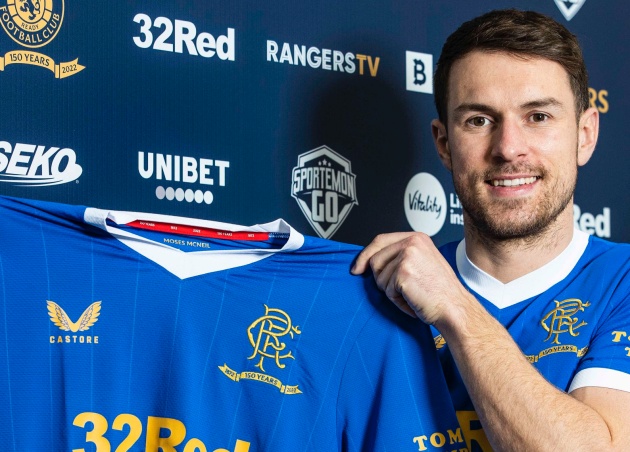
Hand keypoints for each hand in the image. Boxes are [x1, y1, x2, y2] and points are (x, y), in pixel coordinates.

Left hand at [352, 232, 470, 325]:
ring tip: (412, 295)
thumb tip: (370, 260)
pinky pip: (387, 290)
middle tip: (402, 290)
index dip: (365, 255)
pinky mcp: (403, 272)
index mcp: (417, 238)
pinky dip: (397, 301)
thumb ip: (400, 256)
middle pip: (375, 259)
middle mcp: (412, 243)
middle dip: (382, 279)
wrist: (454, 308)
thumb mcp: (422, 263)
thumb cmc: (439, 292)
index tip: (357, 268)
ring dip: (391, 292)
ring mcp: (407, 256)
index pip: (380, 240)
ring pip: (379, 277)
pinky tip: (413, 300)